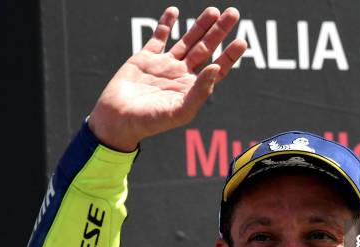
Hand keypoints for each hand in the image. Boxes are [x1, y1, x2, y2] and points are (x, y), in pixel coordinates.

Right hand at [89, 6, 245, 150]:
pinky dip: (166, 23)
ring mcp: (164, 64)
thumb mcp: (180, 111)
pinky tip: (174, 11)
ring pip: (187, 40)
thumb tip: (215, 67)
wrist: (118, 120)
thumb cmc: (150, 122)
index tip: (242, 41)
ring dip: (200, 25)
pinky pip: (159, 37)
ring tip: (213, 10)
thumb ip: (200, 91)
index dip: (230, 55)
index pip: (217, 67)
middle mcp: (181, 74)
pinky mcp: (145, 58)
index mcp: (193, 88)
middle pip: (206, 48)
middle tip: (233, 14)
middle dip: (219, 31)